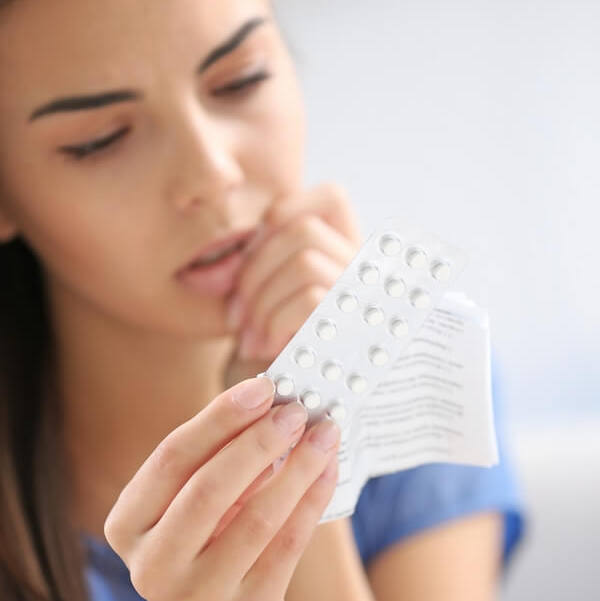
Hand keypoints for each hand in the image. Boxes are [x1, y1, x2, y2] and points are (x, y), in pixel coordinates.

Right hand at [104, 376, 341, 600]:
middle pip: (209, 488)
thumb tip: (272, 405)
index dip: (219, 418)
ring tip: (324, 434)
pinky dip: (312, 500)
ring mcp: (199, 594)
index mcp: (128, 524)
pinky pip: (288, 545)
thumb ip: (217, 460)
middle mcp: (154, 564)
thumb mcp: (190, 506)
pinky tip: (329, 471)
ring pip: (256, 517)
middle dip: (259, 441)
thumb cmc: (203, 547)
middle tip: (297, 410)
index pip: (171, 458)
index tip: (261, 387)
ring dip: (297, 467)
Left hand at [224, 183, 359, 386]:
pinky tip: (267, 348)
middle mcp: (369, 267)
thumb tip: (230, 247)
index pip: (328, 196)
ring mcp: (368, 294)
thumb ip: (270, 258)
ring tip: (249, 337)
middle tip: (237, 317)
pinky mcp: (358, 326)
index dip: (278, 221)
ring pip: (306, 262)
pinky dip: (276, 322)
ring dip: (263, 301)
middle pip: (304, 230)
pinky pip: (310, 299)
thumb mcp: (274, 294)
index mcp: (353, 248)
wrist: (299, 403)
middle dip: (256, 271)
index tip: (247, 264)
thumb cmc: (278, 348)